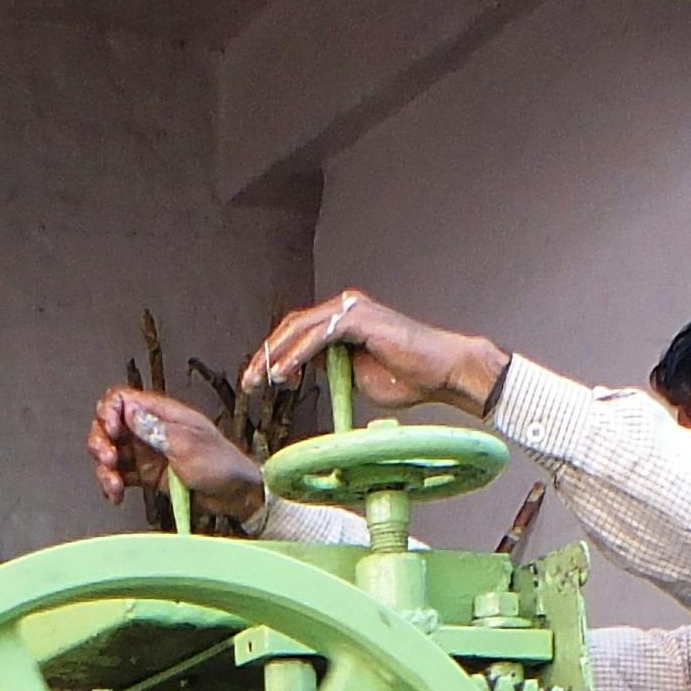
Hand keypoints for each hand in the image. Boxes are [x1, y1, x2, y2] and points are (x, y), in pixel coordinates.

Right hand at [89, 387, 263, 523]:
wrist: (235, 496)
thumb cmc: (220, 464)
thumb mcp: (188, 444)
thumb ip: (157, 429)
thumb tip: (129, 411)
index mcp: (162, 413)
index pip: (122, 400)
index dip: (109, 412)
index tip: (112, 431)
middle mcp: (150, 429)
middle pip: (109, 426)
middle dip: (100, 442)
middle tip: (108, 460)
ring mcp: (147, 452)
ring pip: (111, 453)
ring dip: (105, 469)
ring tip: (114, 486)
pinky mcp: (147, 475)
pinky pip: (121, 475)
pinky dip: (113, 484)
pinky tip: (116, 496)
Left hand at [238, 289, 506, 420]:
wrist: (442, 372)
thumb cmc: (409, 378)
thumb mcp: (357, 378)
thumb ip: (332, 369)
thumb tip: (306, 370)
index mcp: (344, 320)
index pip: (299, 333)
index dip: (275, 356)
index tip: (259, 381)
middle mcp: (345, 308)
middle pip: (293, 327)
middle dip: (267, 355)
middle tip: (248, 382)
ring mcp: (352, 309)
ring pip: (301, 329)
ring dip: (276, 356)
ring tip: (260, 381)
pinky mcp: (358, 318)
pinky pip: (318, 337)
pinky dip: (297, 355)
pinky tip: (283, 374)